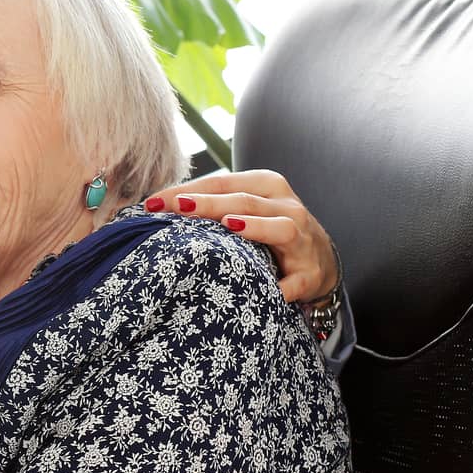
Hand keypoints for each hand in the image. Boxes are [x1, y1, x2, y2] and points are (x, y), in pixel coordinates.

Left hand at [144, 169, 338, 302]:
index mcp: (265, 185)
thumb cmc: (268, 228)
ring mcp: (302, 238)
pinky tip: (270, 290)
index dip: (186, 190)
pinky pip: (296, 279)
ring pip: (279, 226)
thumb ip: (210, 204)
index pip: (221, 182)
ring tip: (228, 226)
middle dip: (208, 203)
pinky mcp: (309, 272)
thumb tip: (155, 207)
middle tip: (177, 207)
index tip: (153, 202)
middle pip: (244, 200)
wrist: (320, 260)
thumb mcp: (244, 208)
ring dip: (254, 227)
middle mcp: (285, 206)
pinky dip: (283, 285)